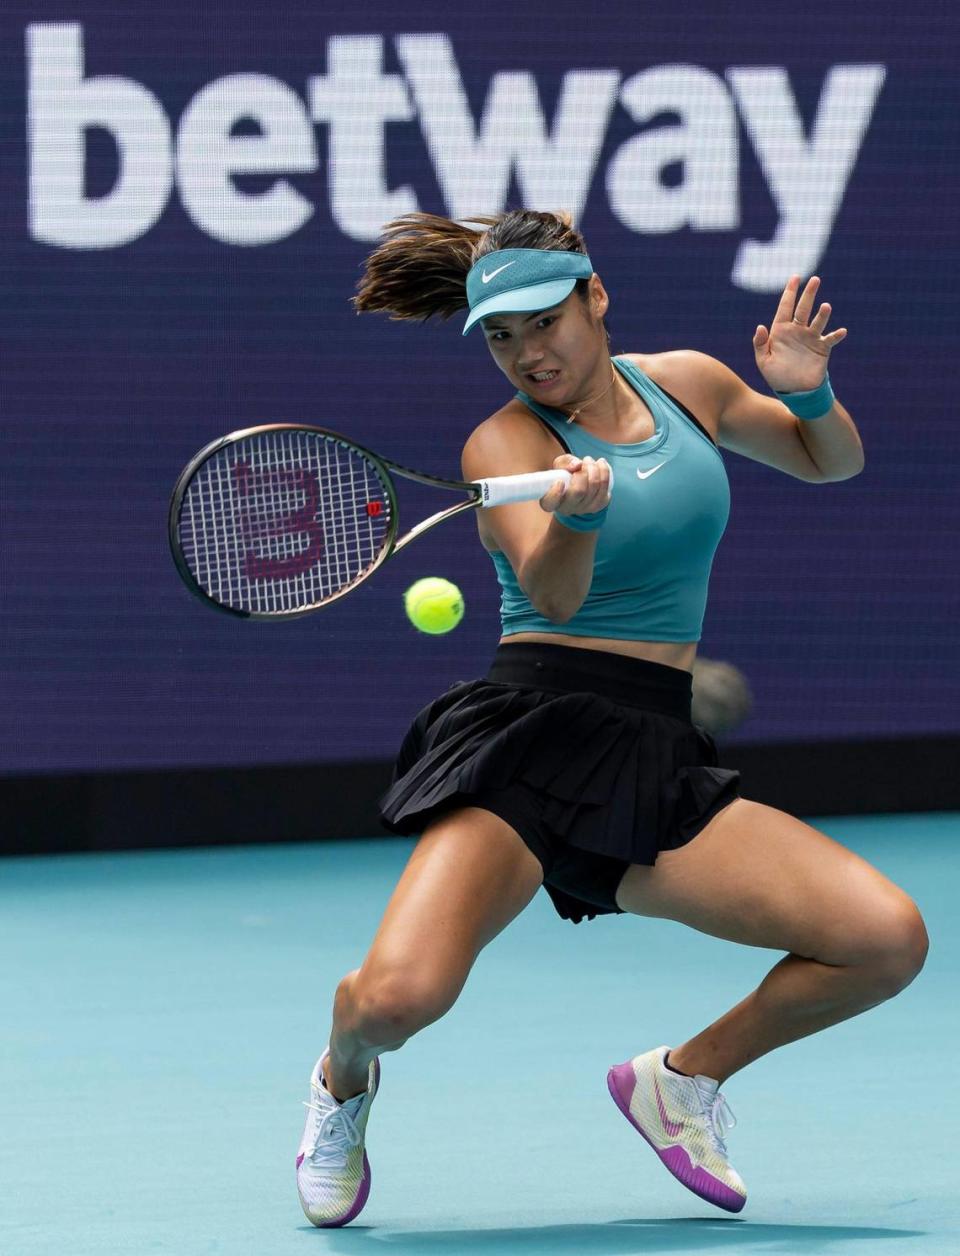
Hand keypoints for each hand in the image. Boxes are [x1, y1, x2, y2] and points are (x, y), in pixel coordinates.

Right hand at [539, 454, 611, 514]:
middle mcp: (566, 508)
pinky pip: (605, 489)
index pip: (550, 503)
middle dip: (584, 472)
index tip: (560, 481)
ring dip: (595, 469)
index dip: (555, 494)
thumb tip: (577, 465)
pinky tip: (601, 464)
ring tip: (590, 460)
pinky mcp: (597, 506)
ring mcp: (583, 509)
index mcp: (551, 500)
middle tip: (584, 460)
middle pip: (578, 492)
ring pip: (594, 489)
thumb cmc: (566, 475)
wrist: (580, 485)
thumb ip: (565, 462)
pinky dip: (604, 472)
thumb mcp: (560, 466)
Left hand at [753, 275, 846, 392]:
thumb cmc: (776, 375)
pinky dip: (836, 335)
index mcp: (781, 331)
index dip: (790, 292)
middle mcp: (797, 330)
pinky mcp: (822, 348)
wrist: (794, 390)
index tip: (795, 277)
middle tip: (815, 280)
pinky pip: (830, 339)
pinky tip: (841, 331)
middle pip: (803, 309)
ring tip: (825, 307)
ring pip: (817, 321)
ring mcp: (810, 338)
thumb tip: (760, 326)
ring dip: (822, 314)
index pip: (785, 307)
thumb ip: (760, 344)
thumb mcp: (763, 361)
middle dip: (808, 294)